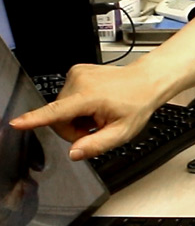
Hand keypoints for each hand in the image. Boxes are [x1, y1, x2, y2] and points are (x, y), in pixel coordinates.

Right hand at [9, 62, 166, 160]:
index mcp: (90, 96)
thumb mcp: (123, 132)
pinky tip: (95, 104)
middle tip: (95, 127)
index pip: (57, 111)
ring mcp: (77, 74)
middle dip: (73, 128)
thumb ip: (97, 145)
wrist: (146, 80)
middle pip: (58, 117)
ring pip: (61, 108)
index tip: (17, 123)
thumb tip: (74, 153)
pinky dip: (78, 105)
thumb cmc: (137, 103)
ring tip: (98, 114)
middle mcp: (80, 81)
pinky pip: (66, 97)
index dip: (35, 119)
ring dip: (77, 117)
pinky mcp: (75, 71)